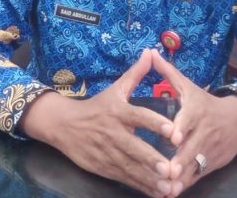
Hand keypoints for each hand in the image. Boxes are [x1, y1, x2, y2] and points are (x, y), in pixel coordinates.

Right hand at [20, 49, 175, 197]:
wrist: (64, 125)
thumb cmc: (97, 105)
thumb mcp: (116, 88)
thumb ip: (136, 73)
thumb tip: (151, 51)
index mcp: (118, 111)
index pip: (138, 116)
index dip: (154, 123)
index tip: (172, 130)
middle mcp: (113, 133)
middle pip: (134, 147)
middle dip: (152, 159)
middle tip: (171, 167)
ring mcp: (108, 152)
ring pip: (131, 167)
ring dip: (150, 178)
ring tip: (169, 186)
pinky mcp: (104, 167)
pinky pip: (125, 178)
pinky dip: (141, 186)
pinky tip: (157, 192)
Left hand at [150, 49, 236, 196]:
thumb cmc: (204, 101)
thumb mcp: (187, 85)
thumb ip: (166, 72)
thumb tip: (149, 52)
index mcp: (196, 111)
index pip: (189, 120)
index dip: (181, 129)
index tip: (172, 137)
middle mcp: (204, 131)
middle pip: (192, 147)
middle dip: (180, 160)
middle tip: (166, 171)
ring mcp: (209, 149)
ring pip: (196, 165)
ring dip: (183, 177)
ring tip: (168, 188)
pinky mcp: (212, 163)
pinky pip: (199, 175)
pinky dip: (187, 183)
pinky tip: (172, 192)